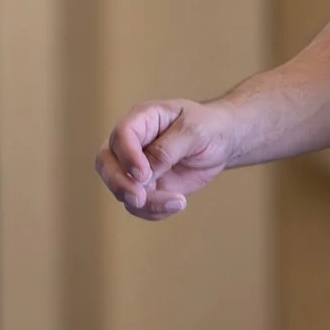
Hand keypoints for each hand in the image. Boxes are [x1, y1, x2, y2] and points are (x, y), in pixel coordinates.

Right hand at [95, 99, 237, 219]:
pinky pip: (138, 205)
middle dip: (119, 183)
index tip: (144, 174)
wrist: (222, 143)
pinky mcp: (146, 187)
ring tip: (177, 203)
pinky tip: (178, 204)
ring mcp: (135, 167)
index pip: (122, 134)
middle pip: (106, 163)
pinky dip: (153, 211)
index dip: (127, 155)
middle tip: (139, 199)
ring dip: (143, 203)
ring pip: (120, 188)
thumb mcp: (194, 130)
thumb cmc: (208, 127)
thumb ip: (168, 148)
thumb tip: (146, 171)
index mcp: (142, 119)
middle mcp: (131, 143)